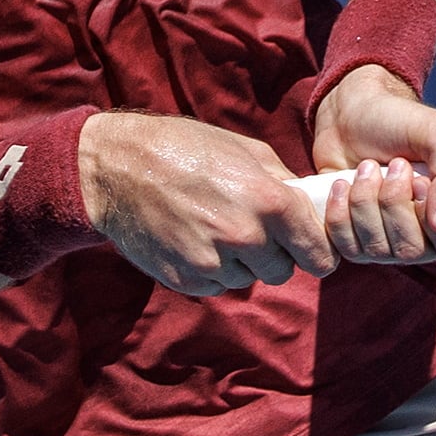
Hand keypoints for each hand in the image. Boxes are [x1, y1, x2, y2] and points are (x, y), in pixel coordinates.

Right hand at [77, 112, 331, 295]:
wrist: (117, 169)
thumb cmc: (183, 149)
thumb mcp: (245, 150)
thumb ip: (282, 181)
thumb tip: (308, 206)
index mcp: (269, 202)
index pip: (317, 254)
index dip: (316, 252)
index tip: (308, 248)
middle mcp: (245, 238)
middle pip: (282, 271)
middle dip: (273, 254)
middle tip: (252, 231)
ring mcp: (213, 264)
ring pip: (247, 279)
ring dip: (239, 262)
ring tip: (214, 229)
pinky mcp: (186, 280)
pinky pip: (216, 286)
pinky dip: (211, 271)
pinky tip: (194, 240)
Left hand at [306, 67, 435, 265]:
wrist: (352, 116)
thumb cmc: (402, 122)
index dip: (435, 224)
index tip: (420, 182)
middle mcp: (432, 234)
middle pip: (413, 251)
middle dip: (393, 203)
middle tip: (394, 165)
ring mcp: (395, 242)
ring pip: (379, 252)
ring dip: (366, 202)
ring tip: (368, 168)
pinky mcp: (359, 242)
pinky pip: (348, 249)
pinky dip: (340, 213)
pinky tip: (343, 185)